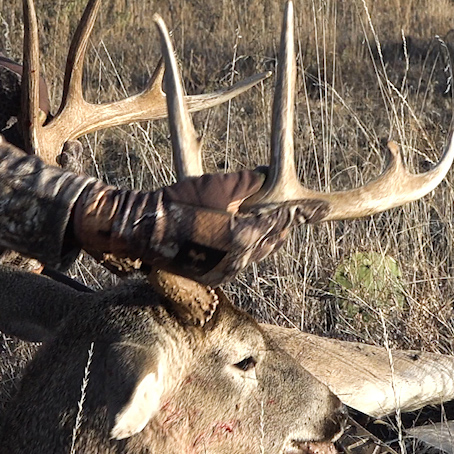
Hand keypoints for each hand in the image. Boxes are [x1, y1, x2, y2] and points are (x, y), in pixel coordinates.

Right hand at [70, 171, 325, 284]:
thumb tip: (266, 175)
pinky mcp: (211, 278)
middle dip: (283, 227)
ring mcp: (224, 272)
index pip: (277, 221)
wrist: (143, 229)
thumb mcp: (215, 184)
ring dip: (267, 240)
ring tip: (276, 227)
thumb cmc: (178, 203)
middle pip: (271, 241)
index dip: (294, 211)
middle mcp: (238, 260)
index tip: (311, 205)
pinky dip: (248, 251)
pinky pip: (239, 264)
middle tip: (296, 215)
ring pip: (256, 255)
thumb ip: (245, 180)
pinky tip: (247, 240)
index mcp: (243, 237)